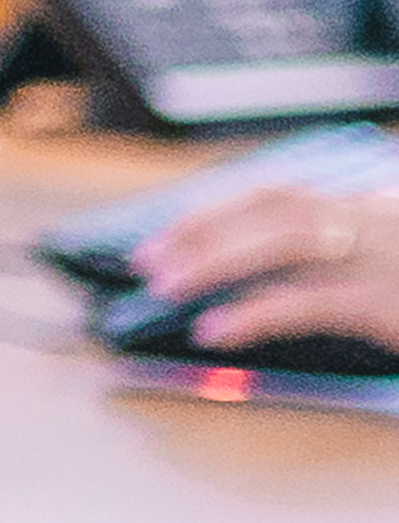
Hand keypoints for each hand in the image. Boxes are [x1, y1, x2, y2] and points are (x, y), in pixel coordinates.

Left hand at [134, 181, 398, 354]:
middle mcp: (370, 219)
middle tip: (148, 259)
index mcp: (365, 205)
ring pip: (285, 242)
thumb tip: (245, 272)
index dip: (214, 212)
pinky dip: (254, 313)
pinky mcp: (385, 305)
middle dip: (202, 230)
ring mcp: (379, 259)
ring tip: (166, 287)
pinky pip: (308, 304)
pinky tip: (214, 328)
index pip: (275, 194)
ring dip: (215, 260)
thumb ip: (330, 253)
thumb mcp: (380, 261)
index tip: (167, 234)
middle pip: (272, 209)